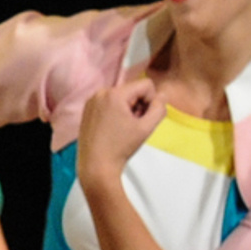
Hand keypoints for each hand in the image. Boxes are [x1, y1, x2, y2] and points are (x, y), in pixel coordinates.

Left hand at [77, 69, 165, 190]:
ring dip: (128, 109)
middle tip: (133, 125)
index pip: (146, 84)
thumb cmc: (121, 147)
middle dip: (138, 106)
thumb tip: (163, 95)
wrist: (96, 165)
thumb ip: (159, 108)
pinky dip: (116, 112)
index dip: (151, 101)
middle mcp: (100, 92)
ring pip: (122, 97)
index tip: (143, 118)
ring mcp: (92, 100)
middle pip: (133, 90)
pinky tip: (114, 128)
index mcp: (114, 94)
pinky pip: (110, 102)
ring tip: (123, 128)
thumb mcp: (146, 128)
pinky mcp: (87, 109)